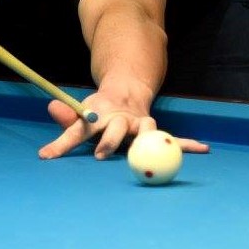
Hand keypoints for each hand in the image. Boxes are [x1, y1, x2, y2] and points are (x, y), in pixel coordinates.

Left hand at [37, 97, 209, 159]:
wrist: (127, 92)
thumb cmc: (99, 112)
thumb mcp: (81, 114)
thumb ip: (67, 118)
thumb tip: (50, 108)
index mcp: (96, 117)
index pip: (77, 131)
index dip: (61, 144)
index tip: (46, 156)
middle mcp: (119, 120)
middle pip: (115, 130)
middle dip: (109, 141)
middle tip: (102, 154)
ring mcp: (139, 125)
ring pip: (146, 132)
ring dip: (149, 140)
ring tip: (158, 149)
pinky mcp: (154, 130)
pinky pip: (173, 139)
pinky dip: (187, 144)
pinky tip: (202, 149)